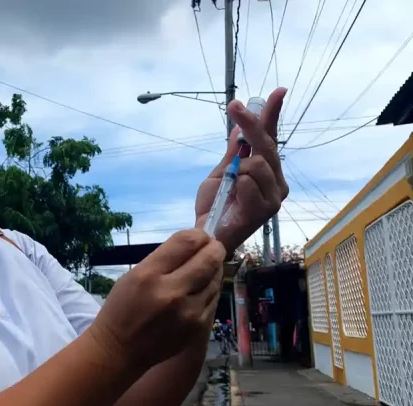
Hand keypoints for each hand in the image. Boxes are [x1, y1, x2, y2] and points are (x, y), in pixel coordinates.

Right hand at [90, 229, 224, 369]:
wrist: (119, 350)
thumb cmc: (122, 308)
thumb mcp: (134, 275)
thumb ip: (164, 259)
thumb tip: (195, 244)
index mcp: (149, 275)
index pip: (187, 242)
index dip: (199, 235)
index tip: (200, 236)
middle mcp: (172, 292)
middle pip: (209, 259)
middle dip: (214, 248)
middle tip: (212, 247)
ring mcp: (189, 312)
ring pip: (216, 279)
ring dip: (213, 270)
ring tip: (203, 269)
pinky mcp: (198, 328)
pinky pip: (214, 299)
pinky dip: (209, 290)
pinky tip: (199, 290)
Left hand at [194, 87, 289, 251]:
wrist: (207, 233)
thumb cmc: (215, 205)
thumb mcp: (221, 173)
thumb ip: (233, 153)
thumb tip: (240, 128)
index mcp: (266, 171)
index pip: (271, 137)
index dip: (273, 113)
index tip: (279, 91)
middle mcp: (276, 181)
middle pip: (266, 143)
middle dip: (250, 123)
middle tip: (234, 106)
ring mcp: (275, 195)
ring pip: (257, 163)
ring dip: (237, 170)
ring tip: (230, 188)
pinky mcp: (268, 208)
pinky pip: (249, 180)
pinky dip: (236, 185)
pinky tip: (234, 198)